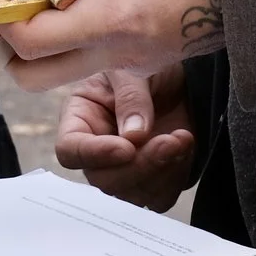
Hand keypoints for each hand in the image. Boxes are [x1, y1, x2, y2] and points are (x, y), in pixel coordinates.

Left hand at [1, 0, 226, 90]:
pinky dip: (80, 34)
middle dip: (11, 50)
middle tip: (6, 6)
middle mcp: (113, 53)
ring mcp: (132, 61)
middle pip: (37, 77)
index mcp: (105, 22)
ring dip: (46, 42)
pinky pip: (99, 57)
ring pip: (67, 69)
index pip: (31, 45)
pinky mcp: (149, 55)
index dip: (1, 23)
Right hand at [55, 64, 196, 210]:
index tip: (126, 147)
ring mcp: (126, 168)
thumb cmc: (147, 59)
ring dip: (162, 171)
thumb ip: (130, 96)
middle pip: (103, 180)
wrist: (182, 71)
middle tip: (168, 141)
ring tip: (182, 137)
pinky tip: (185, 146)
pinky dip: (175, 176)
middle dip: (139, 166)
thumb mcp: (134, 66)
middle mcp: (98, 149)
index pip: (70, 150)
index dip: (94, 155)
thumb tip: (134, 137)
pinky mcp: (154, 179)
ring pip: (133, 195)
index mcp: (80, 118)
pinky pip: (160, 196)